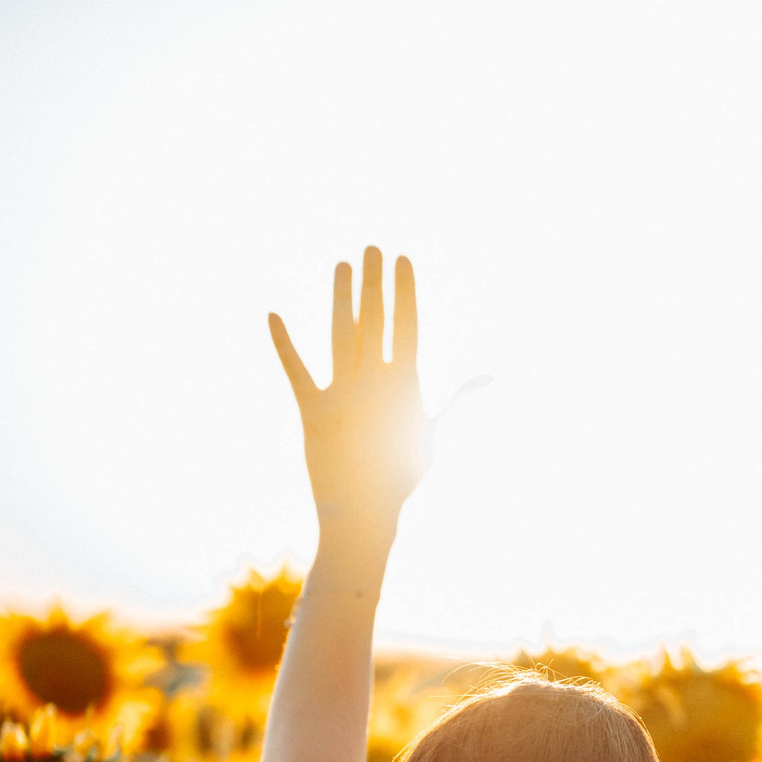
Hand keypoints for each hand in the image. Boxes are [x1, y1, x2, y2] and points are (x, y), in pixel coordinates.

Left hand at [270, 247, 427, 538]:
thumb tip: (488, 377)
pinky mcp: (312, 411)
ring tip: (342, 265)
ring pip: (342, 334)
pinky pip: (296, 371)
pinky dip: (283, 344)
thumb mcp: (432, 432)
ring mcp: (343, 396)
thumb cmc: (403, 476)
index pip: (407, 326)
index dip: (404, 290)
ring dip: (341, 297)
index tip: (402, 259)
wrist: (365, 514)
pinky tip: (273, 315)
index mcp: (406, 387)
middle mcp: (375, 385)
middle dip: (374, 282)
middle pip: (375, 321)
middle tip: (371, 247)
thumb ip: (456, 397)